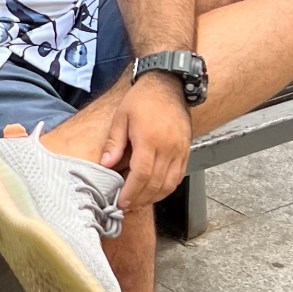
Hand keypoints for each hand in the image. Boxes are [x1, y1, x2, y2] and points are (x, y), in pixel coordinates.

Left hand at [99, 73, 191, 210]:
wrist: (168, 84)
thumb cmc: (142, 99)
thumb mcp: (121, 116)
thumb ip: (114, 142)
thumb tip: (106, 165)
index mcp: (150, 139)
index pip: (141, 175)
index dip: (131, 192)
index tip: (121, 202)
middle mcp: (168, 148)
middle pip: (156, 184)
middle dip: (141, 199)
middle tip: (127, 207)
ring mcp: (180, 150)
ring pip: (170, 184)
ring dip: (154, 197)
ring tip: (138, 202)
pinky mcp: (186, 151)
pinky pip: (178, 176)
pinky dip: (166, 188)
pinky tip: (154, 191)